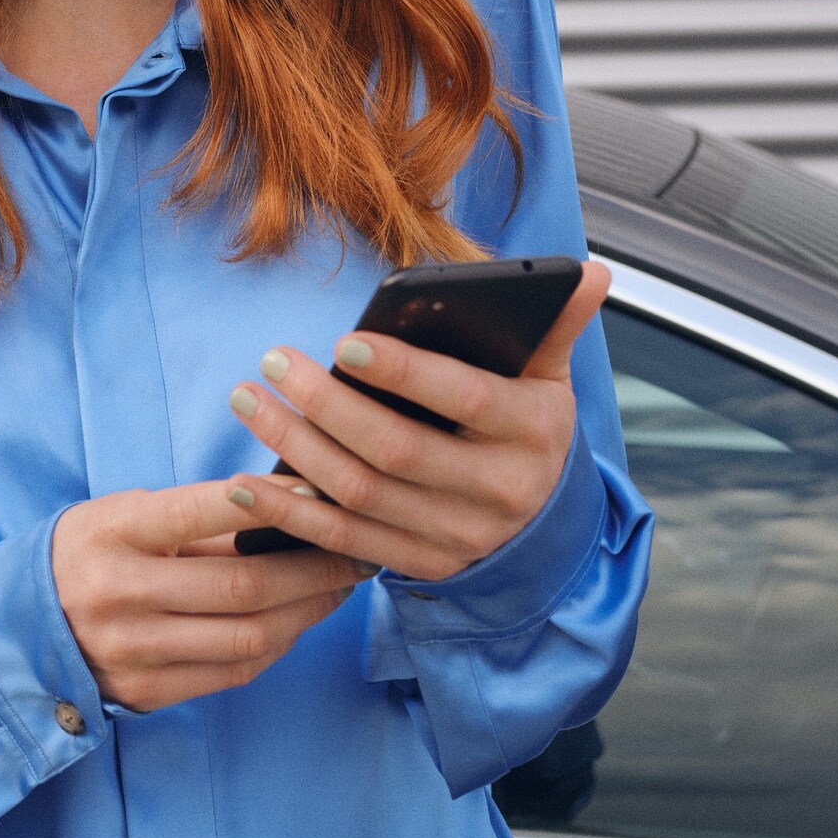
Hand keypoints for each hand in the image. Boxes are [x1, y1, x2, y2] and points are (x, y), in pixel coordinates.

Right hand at [50, 478, 374, 711]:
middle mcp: (119, 592)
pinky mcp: (148, 692)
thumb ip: (196, 518)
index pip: (200, 510)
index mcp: (113, 532)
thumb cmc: (91, 552)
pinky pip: (234, 671)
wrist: (21, 627)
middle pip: (242, 584)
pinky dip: (280, 643)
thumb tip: (291, 506)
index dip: (268, 500)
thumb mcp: (125, 514)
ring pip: (249, 634)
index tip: (321, 489)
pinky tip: (301, 620)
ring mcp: (133, 650)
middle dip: (315, 566)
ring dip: (310, 610)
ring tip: (341, 585)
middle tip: (358, 547)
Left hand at [221, 260, 611, 581]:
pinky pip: (344, 543)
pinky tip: (246, 483)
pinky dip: (291, 516)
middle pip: (396, 450)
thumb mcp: (550, 379)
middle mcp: (495, 491)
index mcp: (531, 431)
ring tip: (249, 400)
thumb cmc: (530, 429)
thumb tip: (592, 271)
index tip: (343, 342)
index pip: (462, 398)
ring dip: (294, 449)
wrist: (543, 532)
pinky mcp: (419, 565)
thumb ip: (558, 325)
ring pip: (361, 495)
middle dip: (326, 405)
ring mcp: (455, 536)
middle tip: (273, 360)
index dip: (404, 372)